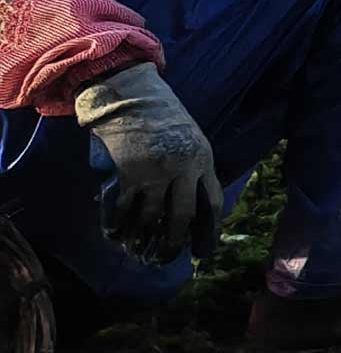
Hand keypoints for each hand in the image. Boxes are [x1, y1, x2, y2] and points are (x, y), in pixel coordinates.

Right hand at [76, 65, 220, 263]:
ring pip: (150, 218)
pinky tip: (115, 234)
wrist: (131, 94)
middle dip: (173, 243)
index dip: (208, 231)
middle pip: (182, 216)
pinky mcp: (125, 173)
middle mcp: (182, 168)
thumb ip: (194, 169)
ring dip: (142, 238)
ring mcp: (153, 172)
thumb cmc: (162, 117)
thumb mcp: (191, 138)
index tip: (203, 254)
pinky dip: (116, 226)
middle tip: (164, 258)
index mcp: (203, 159)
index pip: (212, 202)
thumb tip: (191, 207)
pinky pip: (120, 210)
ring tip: (137, 250)